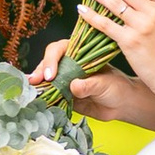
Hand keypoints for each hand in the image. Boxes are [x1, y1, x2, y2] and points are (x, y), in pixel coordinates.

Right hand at [31, 36, 154, 127]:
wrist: (122, 105)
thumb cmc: (117, 87)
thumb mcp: (105, 84)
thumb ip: (89, 85)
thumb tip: (73, 86)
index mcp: (79, 54)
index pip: (59, 49)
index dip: (52, 59)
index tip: (52, 74)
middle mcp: (69, 64)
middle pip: (48, 62)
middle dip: (41, 70)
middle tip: (37, 80)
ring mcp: (64, 79)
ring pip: (45, 78)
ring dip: (38, 83)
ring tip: (32, 89)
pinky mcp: (63, 94)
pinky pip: (49, 94)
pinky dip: (42, 96)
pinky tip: (35, 98)